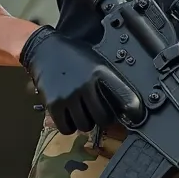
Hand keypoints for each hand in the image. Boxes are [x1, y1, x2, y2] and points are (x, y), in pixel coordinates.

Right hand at [20, 26, 143, 134]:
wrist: (44, 49)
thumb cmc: (73, 56)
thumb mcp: (96, 62)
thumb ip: (108, 80)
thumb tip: (127, 103)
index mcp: (100, 72)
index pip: (123, 97)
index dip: (132, 110)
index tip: (134, 116)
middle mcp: (86, 84)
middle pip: (103, 119)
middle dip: (101, 119)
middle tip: (96, 113)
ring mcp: (69, 95)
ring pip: (85, 126)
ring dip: (84, 123)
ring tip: (80, 112)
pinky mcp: (54, 104)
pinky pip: (66, 128)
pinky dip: (69, 126)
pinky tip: (69, 116)